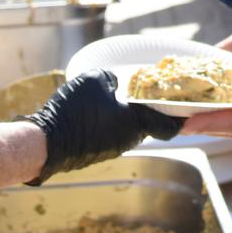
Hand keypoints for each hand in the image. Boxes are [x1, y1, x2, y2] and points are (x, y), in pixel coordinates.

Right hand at [22, 70, 182, 183]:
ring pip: (129, 130)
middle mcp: (129, 139)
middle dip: (149, 110)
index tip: (184, 108)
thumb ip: (113, 78)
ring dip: (127, 117)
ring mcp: (113, 149)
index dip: (179, 117)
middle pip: (148, 125)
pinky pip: (111, 136)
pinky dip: (111, 124)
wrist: (47, 143)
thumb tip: (116, 83)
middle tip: (146, 93)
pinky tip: (97, 112)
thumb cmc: (75, 109)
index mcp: (136, 123)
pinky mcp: (97, 154)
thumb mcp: (95, 79)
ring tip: (118, 99)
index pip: (169, 126)